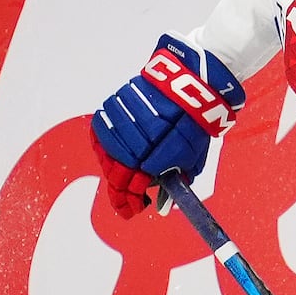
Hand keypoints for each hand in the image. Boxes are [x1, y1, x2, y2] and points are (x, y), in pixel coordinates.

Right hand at [91, 34, 244, 218]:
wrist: (189, 83)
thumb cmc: (193, 124)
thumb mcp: (192, 157)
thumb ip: (175, 181)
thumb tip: (162, 207)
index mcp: (162, 152)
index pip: (135, 185)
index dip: (129, 201)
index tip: (131, 210)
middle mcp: (139, 137)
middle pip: (118, 171)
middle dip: (121, 188)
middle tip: (126, 198)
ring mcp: (124, 120)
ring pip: (108, 153)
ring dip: (113, 169)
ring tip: (123, 177)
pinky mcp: (114, 105)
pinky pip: (102, 133)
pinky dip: (105, 147)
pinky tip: (113, 155)